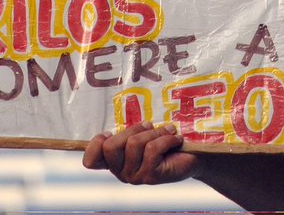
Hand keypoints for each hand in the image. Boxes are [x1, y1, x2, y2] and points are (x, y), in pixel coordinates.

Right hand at [83, 122, 198, 184]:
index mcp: (115, 161)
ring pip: (133, 144)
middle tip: (149, 125)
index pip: (90, 160)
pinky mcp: (150, 176)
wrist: (192, 157)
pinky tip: (176, 139)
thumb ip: (130, 129)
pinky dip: (166, 139)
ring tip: (168, 131)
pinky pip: (152, 149)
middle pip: (110, 146)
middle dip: (133, 129)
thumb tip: (124, 108)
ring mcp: (134, 176)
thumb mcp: (144, 133)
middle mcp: (120, 172)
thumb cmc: (166, 141)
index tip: (109, 132)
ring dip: (154, 132)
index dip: (95, 144)